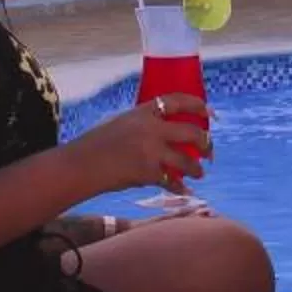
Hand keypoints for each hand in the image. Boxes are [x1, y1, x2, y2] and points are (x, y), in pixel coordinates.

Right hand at [72, 94, 210, 193]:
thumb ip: (143, 125)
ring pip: (187, 161)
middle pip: (191, 132)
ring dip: (196, 168)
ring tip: (200, 172)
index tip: (209, 111)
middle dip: (205, 142)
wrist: (82, 165)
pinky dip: (179, 187)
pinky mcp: (148, 173)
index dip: (197, 104)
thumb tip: (165, 134)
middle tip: (209, 149)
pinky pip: (172, 182)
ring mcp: (151, 152)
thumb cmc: (96, 144)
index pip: (177, 101)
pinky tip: (185, 190)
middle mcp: (151, 129)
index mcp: (143, 112)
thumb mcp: (121, 123)